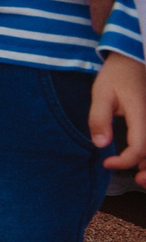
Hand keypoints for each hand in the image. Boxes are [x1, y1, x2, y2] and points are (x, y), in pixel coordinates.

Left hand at [91, 52, 145, 172]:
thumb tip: (100, 145)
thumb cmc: (115, 76)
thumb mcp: (101, 94)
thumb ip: (99, 119)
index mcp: (141, 114)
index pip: (140, 146)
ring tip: (142, 178)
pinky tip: (144, 163)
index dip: (125, 160)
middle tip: (138, 181)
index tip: (107, 163)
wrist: (132, 60)